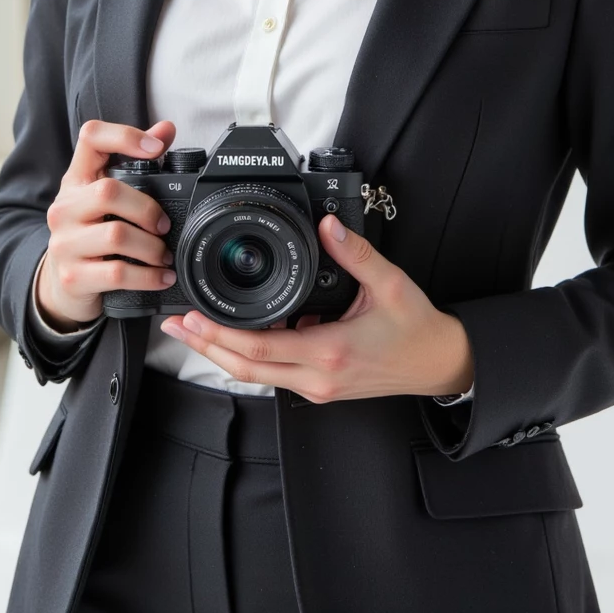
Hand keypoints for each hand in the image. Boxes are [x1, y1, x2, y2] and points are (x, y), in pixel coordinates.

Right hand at [38, 116, 178, 329]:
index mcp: (76, 180)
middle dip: (147, 209)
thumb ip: (137, 162)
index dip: (124, 136)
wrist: (61, 285)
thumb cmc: (91, 233)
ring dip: (152, 247)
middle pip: (108, 191)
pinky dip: (148, 277)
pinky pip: (118, 273)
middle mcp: (64, 208)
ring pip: (116, 235)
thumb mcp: (105, 197)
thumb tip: (166, 129)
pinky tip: (162, 277)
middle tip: (165, 226)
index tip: (155, 148)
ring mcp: (64, 243)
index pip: (90, 138)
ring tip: (165, 255)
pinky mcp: (73, 276)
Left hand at [158, 211, 473, 401]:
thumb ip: (355, 252)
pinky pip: (274, 373)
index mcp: (331, 351)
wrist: (438, 364)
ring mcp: (317, 388)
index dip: (221, 334)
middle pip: (245, 367)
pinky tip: (232, 338)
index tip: (193, 316)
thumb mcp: (390, 283)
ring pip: (256, 375)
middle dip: (204, 346)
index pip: (261, 347)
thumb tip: (327, 224)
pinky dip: (248, 356)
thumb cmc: (417, 329)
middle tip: (175, 325)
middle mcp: (318, 377)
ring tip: (192, 329)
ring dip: (221, 353)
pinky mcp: (320, 388)